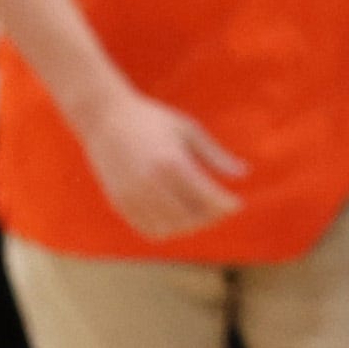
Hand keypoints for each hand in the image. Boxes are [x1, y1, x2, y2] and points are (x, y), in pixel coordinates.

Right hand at [82, 88, 249, 240]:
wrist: (104, 117)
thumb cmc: (151, 119)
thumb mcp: (188, 130)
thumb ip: (215, 155)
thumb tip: (244, 174)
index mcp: (172, 163)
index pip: (208, 198)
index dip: (227, 206)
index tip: (237, 204)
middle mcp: (152, 184)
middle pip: (191, 218)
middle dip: (211, 217)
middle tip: (221, 209)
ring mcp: (133, 196)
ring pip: (170, 229)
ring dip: (190, 226)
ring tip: (201, 213)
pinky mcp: (120, 203)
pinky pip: (148, 229)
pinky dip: (167, 229)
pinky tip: (178, 217)